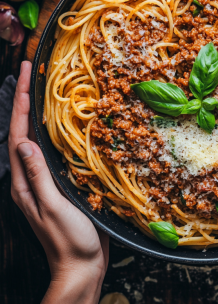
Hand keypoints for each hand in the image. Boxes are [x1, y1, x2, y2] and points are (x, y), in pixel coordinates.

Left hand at [8, 61, 108, 303]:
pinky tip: (61, 122)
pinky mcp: (58, 182)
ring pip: (36, 138)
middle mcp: (29, 177)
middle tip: (30, 72)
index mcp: (23, 182)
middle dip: (23, 100)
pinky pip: (51, 150)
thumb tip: (27, 144)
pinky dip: (52, 130)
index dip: (20, 104)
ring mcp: (43, 179)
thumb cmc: (69, 240)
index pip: (18, 135)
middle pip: (22, 131)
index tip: (25, 76)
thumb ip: (38, 177)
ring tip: (40, 88)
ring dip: (35, 112)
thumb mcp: (54, 208)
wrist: (81, 264)